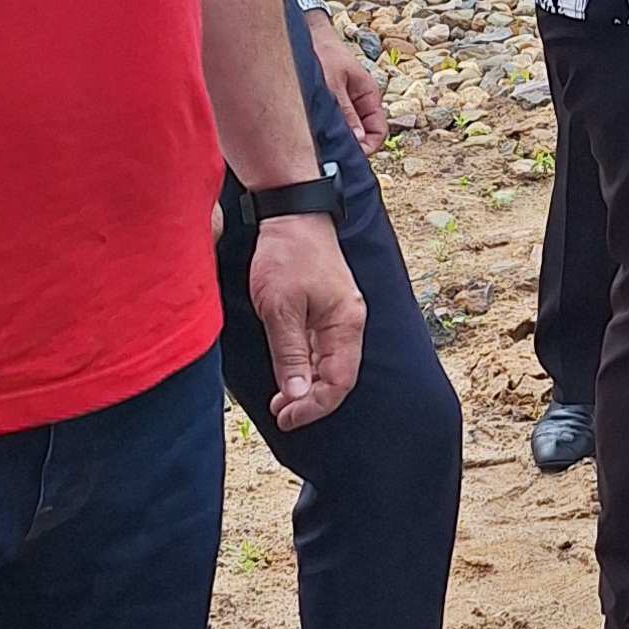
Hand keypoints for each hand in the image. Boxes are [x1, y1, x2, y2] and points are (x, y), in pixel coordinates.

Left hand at [248, 213, 365, 423]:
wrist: (291, 211)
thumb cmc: (287, 254)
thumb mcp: (279, 308)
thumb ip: (289, 354)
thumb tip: (298, 395)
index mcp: (346, 324)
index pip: (338, 382)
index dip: (313, 407)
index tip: (286, 417)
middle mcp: (349, 322)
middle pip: (337, 376)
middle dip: (309, 400)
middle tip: (279, 411)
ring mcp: (339, 314)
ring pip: (328, 363)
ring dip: (306, 384)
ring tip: (280, 397)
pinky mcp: (326, 307)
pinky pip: (321, 347)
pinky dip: (305, 364)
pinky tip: (288, 370)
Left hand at [301, 6, 387, 146]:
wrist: (306, 34)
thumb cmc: (323, 52)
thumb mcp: (333, 84)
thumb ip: (346, 112)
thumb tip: (358, 141)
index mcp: (369, 95)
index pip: (379, 131)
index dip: (368, 147)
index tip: (349, 154)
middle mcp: (359, 102)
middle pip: (362, 136)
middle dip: (350, 145)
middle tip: (330, 152)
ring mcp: (344, 104)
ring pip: (347, 132)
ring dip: (336, 138)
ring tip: (319, 141)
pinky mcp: (329, 105)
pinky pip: (333, 124)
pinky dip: (325, 131)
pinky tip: (311, 132)